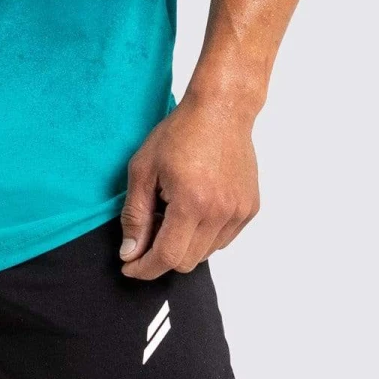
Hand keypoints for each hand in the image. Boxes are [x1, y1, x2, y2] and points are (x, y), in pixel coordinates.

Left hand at [118, 92, 259, 279]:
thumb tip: (130, 252)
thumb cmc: (180, 133)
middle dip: (161, 256)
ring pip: (205, 253)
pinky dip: (204, 235)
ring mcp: (238, 213)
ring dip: (184, 244)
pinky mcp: (250, 209)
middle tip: (147, 232)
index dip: (144, 268)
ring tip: (172, 211)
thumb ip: (135, 214)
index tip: (129, 267)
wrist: (221, 110)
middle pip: (186, 261)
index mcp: (191, 202)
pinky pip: (222, 240)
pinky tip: (194, 208)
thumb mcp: (144, 168)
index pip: (167, 256)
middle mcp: (220, 213)